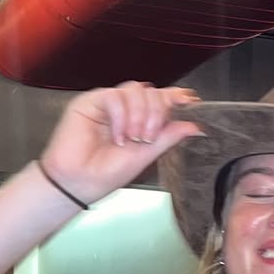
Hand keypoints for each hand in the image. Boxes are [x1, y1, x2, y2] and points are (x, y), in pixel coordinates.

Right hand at [39, 81, 203, 205]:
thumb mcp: (146, 156)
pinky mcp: (91, 101)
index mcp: (138, 121)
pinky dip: (120, 116)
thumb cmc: (105, 174)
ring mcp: (108, 104)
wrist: (79, 183)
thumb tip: (194, 127)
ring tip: (132, 139)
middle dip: (155, 114)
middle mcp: (124, 110)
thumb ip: (168, 137)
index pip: (159, 100)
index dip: (174, 97)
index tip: (189, 100)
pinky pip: (114, 96)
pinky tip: (117, 136)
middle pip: (150, 92)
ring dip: (139, 115)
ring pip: (135, 90)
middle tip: (146, 138)